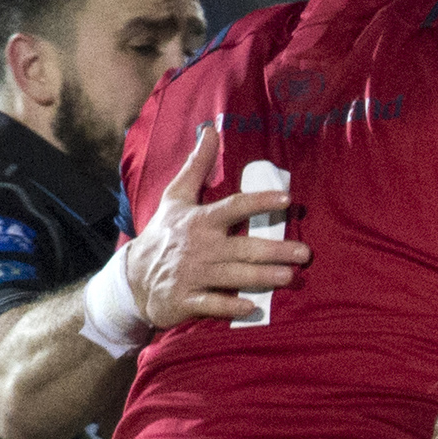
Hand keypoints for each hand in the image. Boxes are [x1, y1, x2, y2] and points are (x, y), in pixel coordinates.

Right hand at [123, 124, 309, 327]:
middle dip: (274, 250)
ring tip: (289, 277)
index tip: (286, 200)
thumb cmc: (164, 233)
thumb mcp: (176, 196)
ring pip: (233, 276)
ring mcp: (193, 275)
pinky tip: (254, 308)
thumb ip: (197, 166)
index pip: (234, 208)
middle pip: (242, 247)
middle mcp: (200, 247)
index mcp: (200, 220)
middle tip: (304, 253)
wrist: (133, 276)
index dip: (259, 202)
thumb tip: (210, 130)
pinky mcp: (186, 300)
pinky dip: (231, 306)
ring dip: (261, 277)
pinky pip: (212, 304)